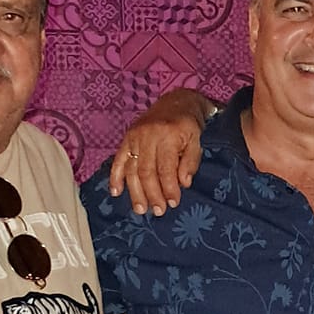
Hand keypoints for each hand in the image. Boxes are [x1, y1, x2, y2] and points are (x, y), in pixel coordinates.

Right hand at [107, 89, 212, 214]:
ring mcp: (135, 136)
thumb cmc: (189, 125)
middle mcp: (148, 135)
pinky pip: (119, 160)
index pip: (166, 168)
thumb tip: (184, 183)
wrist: (176, 102)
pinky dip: (115, 177)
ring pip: (131, 169)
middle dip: (152, 194)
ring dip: (135, 191)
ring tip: (140, 209)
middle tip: (158, 211)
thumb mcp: (197, 140)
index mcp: (168, 135)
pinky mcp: (127, 138)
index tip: (173, 203)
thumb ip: (191, 162)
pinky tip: (115, 192)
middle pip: (146, 171)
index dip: (169, 188)